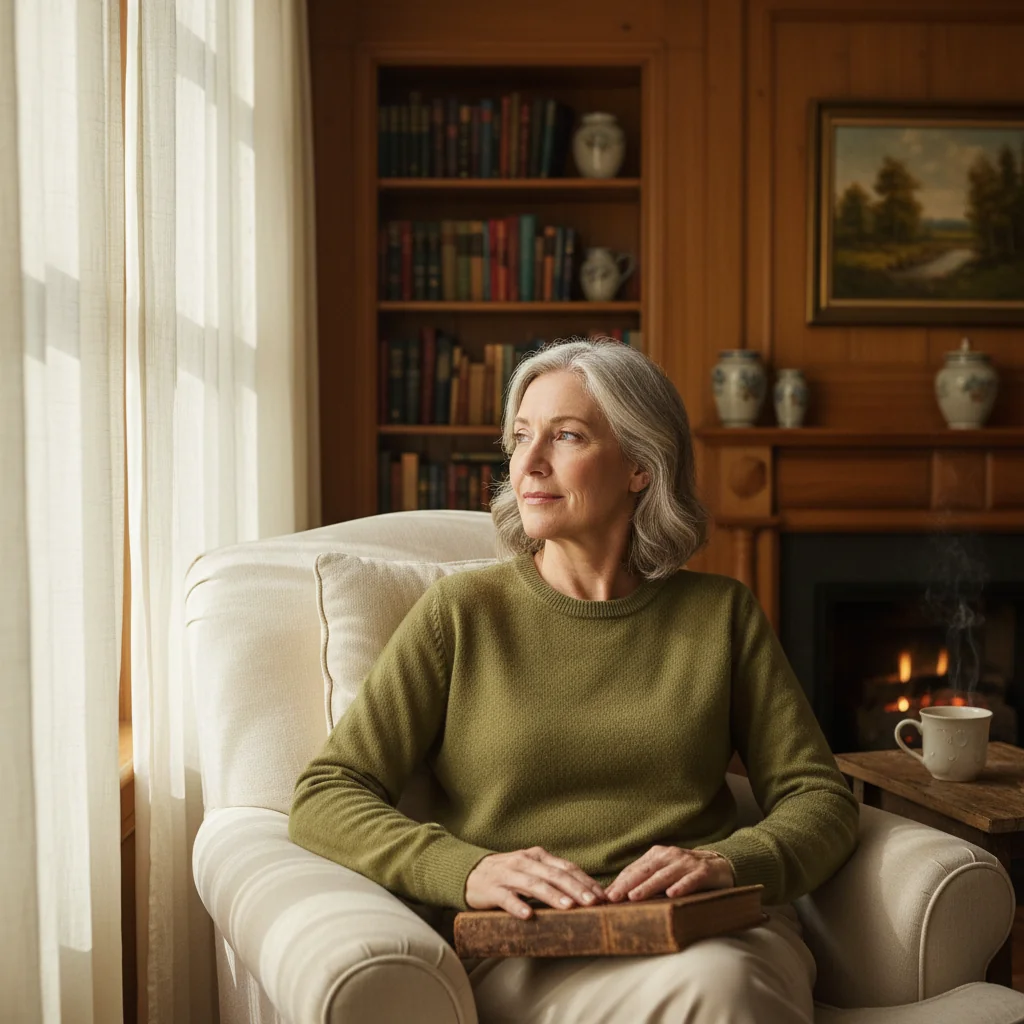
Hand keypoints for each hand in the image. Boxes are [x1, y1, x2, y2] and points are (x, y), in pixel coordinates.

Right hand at [465, 846, 606, 918]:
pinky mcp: (492, 890)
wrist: (471, 872)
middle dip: (575, 889)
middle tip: (592, 903)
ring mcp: (508, 875)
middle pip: (554, 875)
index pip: (566, 867)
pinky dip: (517, 906)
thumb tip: (585, 892)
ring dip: (553, 896)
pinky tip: (528, 915)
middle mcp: (524, 862)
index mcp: (537, 856)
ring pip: (533, 885)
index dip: (586, 881)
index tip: (603, 896)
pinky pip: (506, 898)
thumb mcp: (531, 869)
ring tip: (568, 907)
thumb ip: (552, 876)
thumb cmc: (508, 874)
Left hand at [603, 845, 734, 902]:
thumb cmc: (685, 873)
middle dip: (627, 884)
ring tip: (634, 897)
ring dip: (649, 886)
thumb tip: (616, 895)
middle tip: (612, 897)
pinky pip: (691, 879)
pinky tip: (672, 894)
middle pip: (645, 871)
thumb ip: (644, 882)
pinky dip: (681, 886)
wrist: (720, 865)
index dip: (619, 882)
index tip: (604, 896)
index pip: (634, 870)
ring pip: (664, 875)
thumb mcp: (664, 874)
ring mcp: (687, 863)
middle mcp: (670, 856)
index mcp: (656, 855)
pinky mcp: (704, 872)